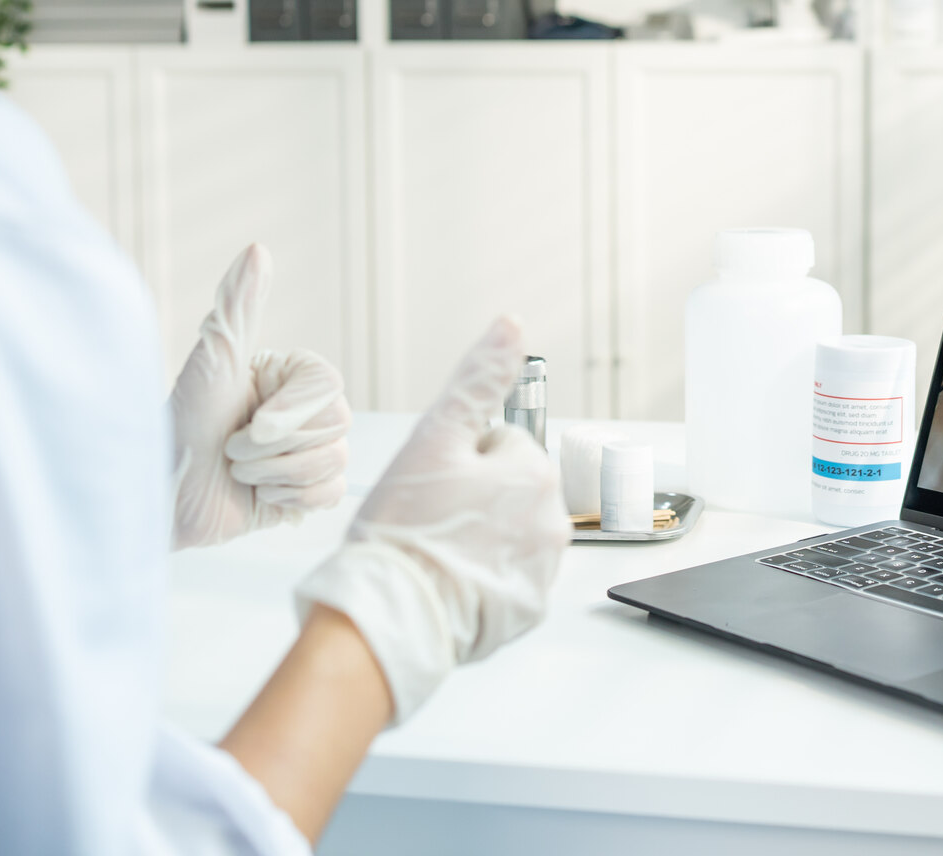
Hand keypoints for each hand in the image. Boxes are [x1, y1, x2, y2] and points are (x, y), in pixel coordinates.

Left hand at [169, 244, 350, 549]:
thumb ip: (238, 305)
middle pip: (336, 425)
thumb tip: (257, 248)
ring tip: (238, 472)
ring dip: (275, 475)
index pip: (329, 387)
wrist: (163, 497)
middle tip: (233, 449)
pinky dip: (290, 500)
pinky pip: (331, 493)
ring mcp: (307, 453)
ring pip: (333, 461)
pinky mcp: (306, 494)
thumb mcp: (212, 362)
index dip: (291, 413)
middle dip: (275, 448)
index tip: (252, 424)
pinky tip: (258, 495)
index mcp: (288, 377)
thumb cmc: (179, 425)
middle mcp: (302, 411)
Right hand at [295, 316, 569, 723]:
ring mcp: (544, 570)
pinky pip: (506, 577)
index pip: (498, 445)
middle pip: (507, 489)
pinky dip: (482, 577)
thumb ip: (477, 380)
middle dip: (473, 497)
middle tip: (428, 521)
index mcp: (535, 474)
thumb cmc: (403, 531)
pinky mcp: (529, 609)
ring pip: (508, 532)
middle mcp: (554, 521)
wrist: (388, 617)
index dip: (458, 461)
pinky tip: (447, 582)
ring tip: (434, 553)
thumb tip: (512, 324)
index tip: (432, 486)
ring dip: (478, 537)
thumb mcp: (433, 439)